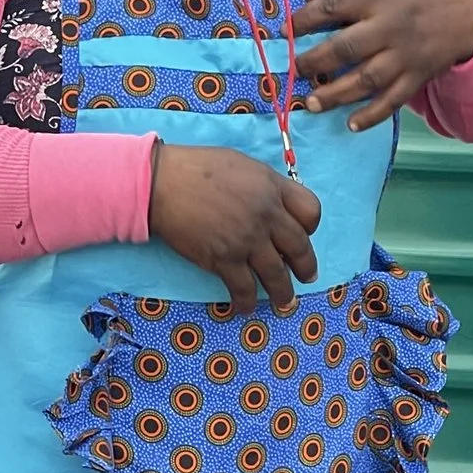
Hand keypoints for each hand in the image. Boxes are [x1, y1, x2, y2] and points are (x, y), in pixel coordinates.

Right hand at [148, 142, 321, 309]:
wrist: (162, 183)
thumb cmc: (197, 168)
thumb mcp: (241, 164)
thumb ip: (263, 185)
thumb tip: (271, 203)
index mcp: (272, 187)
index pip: (311, 211)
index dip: (310, 226)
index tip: (303, 234)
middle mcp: (266, 214)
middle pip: (299, 247)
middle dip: (305, 266)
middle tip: (307, 276)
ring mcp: (247, 240)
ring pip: (276, 274)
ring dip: (283, 292)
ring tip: (285, 301)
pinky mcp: (224, 260)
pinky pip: (244, 288)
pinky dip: (247, 301)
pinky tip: (246, 307)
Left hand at [289, 0, 472, 131]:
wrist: (468, 9)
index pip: (335, 6)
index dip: (306, 18)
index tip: (286, 30)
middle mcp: (391, 27)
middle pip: (347, 47)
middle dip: (316, 61)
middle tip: (294, 70)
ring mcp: (405, 56)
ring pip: (367, 79)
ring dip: (337, 94)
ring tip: (311, 104)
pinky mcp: (417, 76)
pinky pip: (394, 100)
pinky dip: (373, 115)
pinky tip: (352, 125)